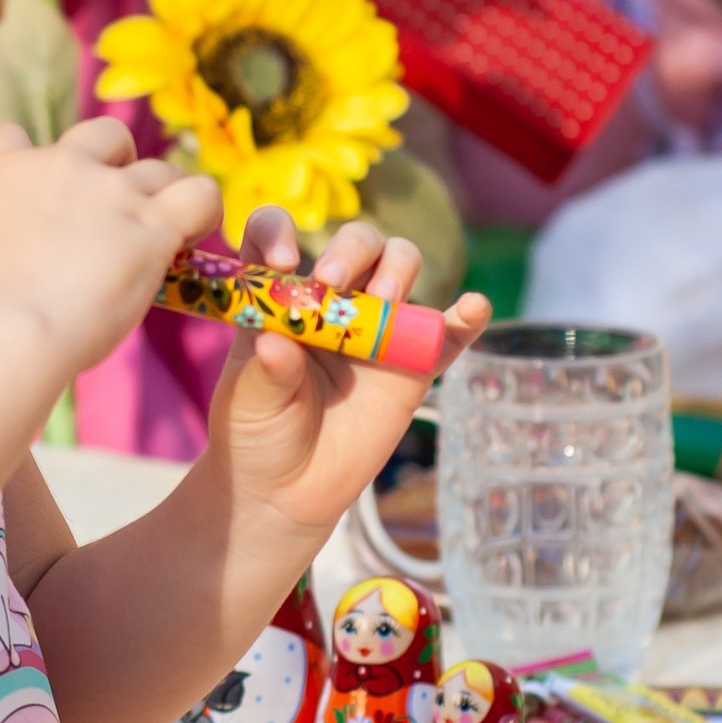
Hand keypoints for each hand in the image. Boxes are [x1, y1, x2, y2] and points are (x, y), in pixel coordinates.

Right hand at [0, 118, 222, 376]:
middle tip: (117, 212)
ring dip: (164, 198)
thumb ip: (17, 237)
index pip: (10, 136)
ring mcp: (110, 191)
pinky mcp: (152, 223)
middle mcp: (61, 166)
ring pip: (160, 170)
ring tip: (161, 236)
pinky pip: (201, 194)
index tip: (42, 196)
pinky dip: (204, 211)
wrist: (12, 331)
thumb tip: (42, 262)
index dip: (30, 159)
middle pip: (106, 133)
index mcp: (8, 173)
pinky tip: (190, 237)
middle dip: (118, 164)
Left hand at [207, 207, 490, 536]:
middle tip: (331, 282)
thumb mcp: (248, 402)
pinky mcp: (411, 367)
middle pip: (355, 244)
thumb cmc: (256, 434)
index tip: (281, 260)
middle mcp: (332, 301)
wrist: (286, 491)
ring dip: (396, 269)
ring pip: (400, 269)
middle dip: (349, 250)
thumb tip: (276, 342)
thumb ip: (265, 370)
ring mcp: (376, 330)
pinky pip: (446, 336)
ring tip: (384, 298)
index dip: (277, 231)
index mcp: (281, 296)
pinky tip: (473, 307)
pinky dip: (465, 317)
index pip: (276, 236)